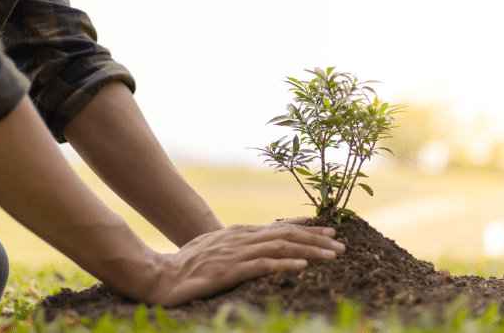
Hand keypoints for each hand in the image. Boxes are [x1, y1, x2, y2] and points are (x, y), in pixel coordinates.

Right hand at [146, 217, 345, 306]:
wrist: (161, 276)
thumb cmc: (189, 265)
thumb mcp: (217, 249)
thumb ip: (239, 245)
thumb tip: (261, 246)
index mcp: (240, 233)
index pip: (280, 228)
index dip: (307, 229)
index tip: (330, 232)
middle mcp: (241, 238)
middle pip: (287, 234)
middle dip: (317, 239)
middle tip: (341, 244)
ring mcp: (236, 253)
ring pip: (281, 246)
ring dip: (310, 250)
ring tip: (334, 255)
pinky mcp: (230, 271)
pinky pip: (263, 265)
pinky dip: (285, 264)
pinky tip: (303, 267)